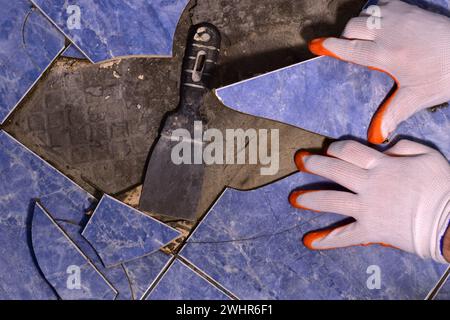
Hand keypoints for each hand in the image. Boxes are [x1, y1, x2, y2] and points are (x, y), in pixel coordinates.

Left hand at [289, 140, 449, 262]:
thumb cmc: (441, 187)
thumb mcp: (427, 156)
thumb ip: (402, 147)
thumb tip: (383, 147)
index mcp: (382, 165)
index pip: (350, 151)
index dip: (336, 148)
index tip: (328, 149)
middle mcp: (369, 184)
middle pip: (335, 171)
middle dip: (314, 164)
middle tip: (299, 161)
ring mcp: (367, 208)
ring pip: (332, 201)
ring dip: (310, 199)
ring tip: (293, 199)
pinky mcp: (370, 230)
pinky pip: (345, 236)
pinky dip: (327, 240)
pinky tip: (309, 241)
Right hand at [309, 0, 449, 143]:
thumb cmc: (444, 75)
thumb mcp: (416, 97)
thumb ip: (391, 114)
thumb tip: (376, 136)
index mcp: (385, 54)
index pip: (349, 48)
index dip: (330, 46)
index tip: (316, 44)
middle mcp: (388, 32)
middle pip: (352, 27)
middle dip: (346, 37)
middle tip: (351, 49)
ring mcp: (399, 17)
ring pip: (364, 14)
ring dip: (360, 24)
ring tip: (366, 37)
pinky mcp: (409, 8)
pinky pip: (380, 5)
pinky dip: (375, 13)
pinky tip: (382, 25)